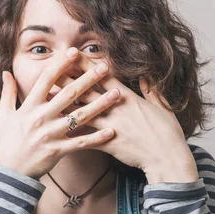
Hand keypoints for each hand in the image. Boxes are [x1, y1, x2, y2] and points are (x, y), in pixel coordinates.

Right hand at [0, 47, 121, 179]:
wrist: (7, 173)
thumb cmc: (6, 142)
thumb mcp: (3, 115)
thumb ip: (7, 92)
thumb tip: (6, 72)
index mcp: (29, 106)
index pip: (47, 80)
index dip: (61, 64)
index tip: (74, 52)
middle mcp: (41, 117)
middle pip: (69, 94)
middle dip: (88, 79)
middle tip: (105, 67)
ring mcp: (50, 134)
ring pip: (80, 117)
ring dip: (100, 105)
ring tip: (116, 95)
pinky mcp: (58, 151)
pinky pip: (81, 143)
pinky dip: (96, 138)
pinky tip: (112, 131)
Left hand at [55, 62, 198, 182]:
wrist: (167, 158)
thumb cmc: (167, 132)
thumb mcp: (162, 106)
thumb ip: (152, 90)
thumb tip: (145, 75)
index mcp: (128, 97)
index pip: (104, 76)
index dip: (86, 64)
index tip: (72, 55)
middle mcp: (116, 109)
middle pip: (87, 91)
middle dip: (68, 80)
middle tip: (50, 71)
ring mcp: (111, 126)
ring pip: (82, 112)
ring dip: (63, 105)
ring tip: (47, 98)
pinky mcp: (108, 144)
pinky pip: (86, 138)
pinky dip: (72, 134)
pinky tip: (57, 131)